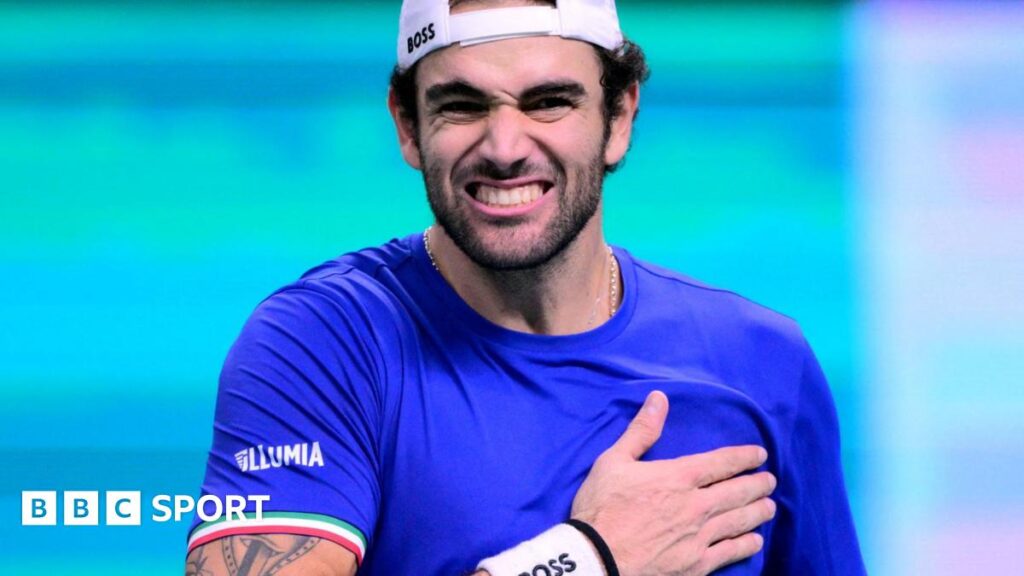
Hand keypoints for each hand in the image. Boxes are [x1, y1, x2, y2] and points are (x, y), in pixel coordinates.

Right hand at [570, 391, 775, 575]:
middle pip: (738, 492)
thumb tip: (659, 398)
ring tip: (770, 507)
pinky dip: (747, 545)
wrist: (597, 559)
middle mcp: (696, 505)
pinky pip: (731, 552)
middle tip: (770, 481)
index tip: (761, 455)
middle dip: (758, 484)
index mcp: (678, 476)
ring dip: (758, 512)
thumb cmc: (601, 507)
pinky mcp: (697, 565)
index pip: (722, 462)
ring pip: (740, 521)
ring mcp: (699, 537)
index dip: (745, 457)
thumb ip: (642, 430)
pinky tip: (756, 541)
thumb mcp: (613, 461)